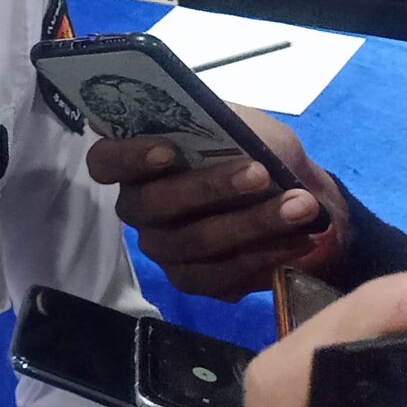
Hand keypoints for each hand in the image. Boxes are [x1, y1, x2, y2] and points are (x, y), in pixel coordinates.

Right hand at [88, 104, 348, 298]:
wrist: (298, 195)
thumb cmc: (258, 151)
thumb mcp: (246, 126)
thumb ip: (227, 127)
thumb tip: (219, 130)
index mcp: (138, 160)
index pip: (105, 161)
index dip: (128, 158)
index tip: (167, 150)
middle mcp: (140, 207)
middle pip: (154, 205)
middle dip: (210, 188)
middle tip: (261, 174)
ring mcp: (164, 248)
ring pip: (194, 243)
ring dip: (252, 223)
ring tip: (301, 206)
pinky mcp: (193, 280)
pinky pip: (220, 276)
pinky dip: (264, 256)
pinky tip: (299, 239)